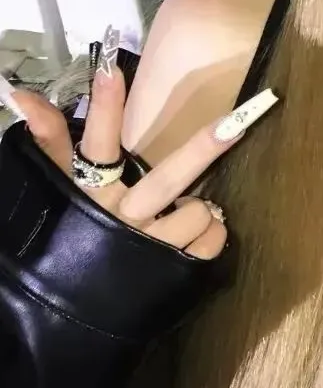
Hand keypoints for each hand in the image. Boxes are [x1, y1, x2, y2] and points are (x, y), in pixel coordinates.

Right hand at [4, 69, 232, 258]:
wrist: (59, 319)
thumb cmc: (65, 241)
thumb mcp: (58, 191)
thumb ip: (49, 140)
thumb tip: (19, 93)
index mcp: (91, 192)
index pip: (95, 143)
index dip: (103, 107)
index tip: (111, 68)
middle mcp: (122, 217)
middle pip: (169, 178)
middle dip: (202, 148)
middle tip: (235, 123)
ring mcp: (149, 247)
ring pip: (199, 212)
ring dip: (198, 211)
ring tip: (178, 215)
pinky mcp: (172, 271)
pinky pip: (212, 241)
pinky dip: (211, 236)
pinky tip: (192, 239)